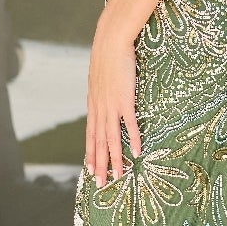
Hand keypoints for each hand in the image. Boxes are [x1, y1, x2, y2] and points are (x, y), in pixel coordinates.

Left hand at [85, 15, 140, 187]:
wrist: (110, 41)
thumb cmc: (107, 55)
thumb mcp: (99, 76)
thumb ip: (101, 90)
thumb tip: (103, 94)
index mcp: (93, 104)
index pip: (90, 134)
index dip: (91, 153)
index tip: (90, 169)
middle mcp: (99, 108)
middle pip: (98, 142)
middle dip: (99, 164)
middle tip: (101, 184)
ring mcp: (111, 105)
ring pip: (111, 138)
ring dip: (114, 159)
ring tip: (117, 177)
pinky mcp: (125, 99)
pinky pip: (129, 124)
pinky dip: (132, 139)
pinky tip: (136, 153)